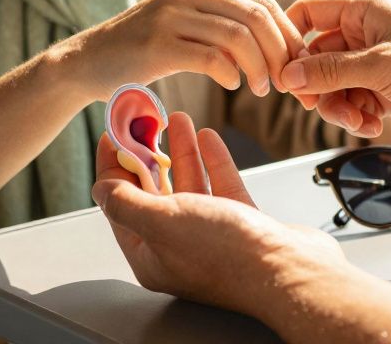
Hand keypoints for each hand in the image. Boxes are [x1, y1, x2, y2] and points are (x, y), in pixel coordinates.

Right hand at [70, 0, 304, 98]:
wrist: (89, 61)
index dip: (288, 36)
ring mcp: (171, 14)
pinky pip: (211, 57)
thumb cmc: (146, 50)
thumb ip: (228, 25)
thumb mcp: (190, 24)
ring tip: (261, 89)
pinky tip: (232, 85)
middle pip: (257, 17)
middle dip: (280, 53)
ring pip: (239, 36)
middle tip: (286, 82)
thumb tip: (281, 47)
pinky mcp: (158, 44)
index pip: (263, 3)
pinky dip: (231, 74)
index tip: (297, 64)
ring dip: (260, 68)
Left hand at [92, 112, 346, 317]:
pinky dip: (213, 160)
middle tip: (144, 121)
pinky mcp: (243, 225)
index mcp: (151, 254)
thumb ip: (125, 202)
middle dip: (148, 153)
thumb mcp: (161, 222)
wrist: (290, 271)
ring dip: (182, 151)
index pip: (120, 204)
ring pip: (190, 186)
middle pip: (154, 192)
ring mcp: (212, 236)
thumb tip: (100, 187)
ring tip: (177, 118)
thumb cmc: (227, 255)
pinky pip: (221, 187)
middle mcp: (178, 247)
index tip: (113, 134)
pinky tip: (209, 137)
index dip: (113, 165)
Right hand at [280, 0, 390, 138]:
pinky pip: (354, 102)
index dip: (291, 39)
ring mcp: (376, 63)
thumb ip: (331, 71)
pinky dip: (356, 117)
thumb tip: (290, 75)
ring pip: (334, 85)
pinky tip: (371, 127)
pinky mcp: (386, 90)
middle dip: (317, 85)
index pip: (310, 13)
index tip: (283, 69)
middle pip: (318, 57)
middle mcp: (367, 34)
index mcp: (365, 11)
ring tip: (357, 122)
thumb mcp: (380, 67)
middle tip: (318, 106)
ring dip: (338, 107)